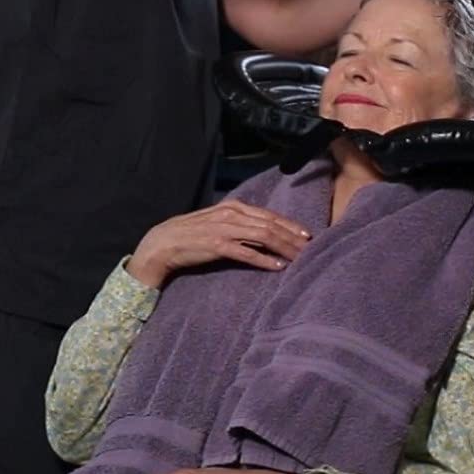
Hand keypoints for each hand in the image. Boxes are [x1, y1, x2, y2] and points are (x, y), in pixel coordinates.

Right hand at [126, 200, 310, 287]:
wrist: (163, 242)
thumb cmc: (191, 234)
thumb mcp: (217, 222)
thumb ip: (238, 223)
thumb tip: (262, 231)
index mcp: (233, 207)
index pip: (269, 215)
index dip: (291, 225)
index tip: (307, 236)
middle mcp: (232, 214)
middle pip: (271, 225)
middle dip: (293, 238)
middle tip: (311, 250)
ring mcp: (225, 229)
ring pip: (264, 237)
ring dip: (285, 248)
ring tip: (300, 258)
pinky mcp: (217, 246)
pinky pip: (247, 253)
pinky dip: (265, 260)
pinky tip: (278, 266)